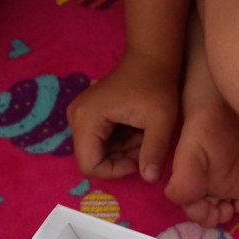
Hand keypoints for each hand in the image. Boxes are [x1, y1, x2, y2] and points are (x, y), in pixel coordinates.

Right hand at [67, 49, 179, 181]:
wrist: (152, 59)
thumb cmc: (157, 85)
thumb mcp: (162, 120)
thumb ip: (154, 151)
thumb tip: (149, 179)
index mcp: (86, 118)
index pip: (89, 166)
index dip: (116, 171)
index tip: (140, 160)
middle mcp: (76, 118)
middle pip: (93, 160)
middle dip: (121, 161)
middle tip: (145, 145)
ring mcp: (80, 117)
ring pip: (99, 153)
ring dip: (124, 153)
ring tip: (144, 136)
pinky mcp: (89, 117)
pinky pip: (102, 143)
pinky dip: (122, 145)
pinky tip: (138, 132)